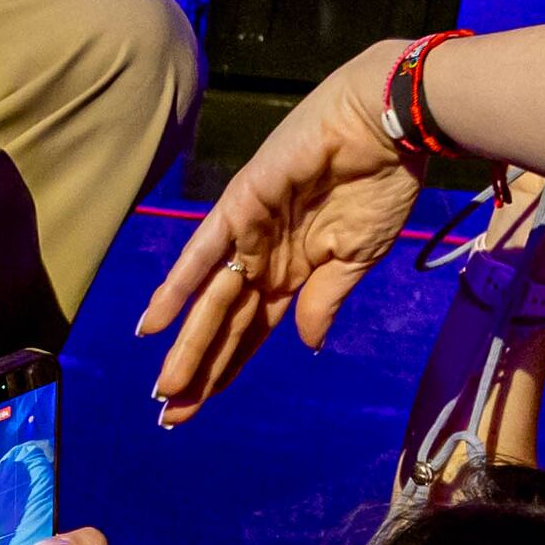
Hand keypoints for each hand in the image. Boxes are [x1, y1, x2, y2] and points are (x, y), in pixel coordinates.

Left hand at [139, 51, 427, 424]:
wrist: (391, 127)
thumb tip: (307, 344)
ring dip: (187, 345)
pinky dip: (178, 287)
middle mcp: (263, 258)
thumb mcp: (357, 257)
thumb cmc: (382, 184)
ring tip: (164, 390)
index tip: (200, 407)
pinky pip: (203, 252)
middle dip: (199, 370)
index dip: (226, 368)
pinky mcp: (241, 205)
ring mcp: (249, 232)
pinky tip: (154, 324)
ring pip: (210, 300)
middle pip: (224, 325)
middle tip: (170, 417)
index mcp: (293, 273)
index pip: (250, 331)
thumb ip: (324, 300)